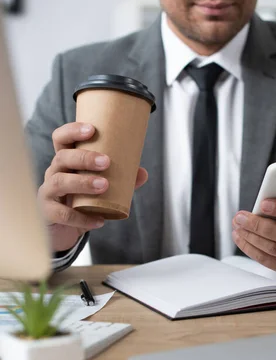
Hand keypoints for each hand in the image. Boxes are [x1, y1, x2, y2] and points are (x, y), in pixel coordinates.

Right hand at [38, 122, 147, 251]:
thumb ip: (121, 181)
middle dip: (84, 158)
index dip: (72, 131)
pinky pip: (62, 214)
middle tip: (106, 162)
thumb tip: (143, 173)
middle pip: (62, 158)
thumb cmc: (82, 202)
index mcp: (65, 161)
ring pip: (59, 182)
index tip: (92, 129)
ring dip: (82, 182)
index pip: (61, 139)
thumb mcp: (100, 190)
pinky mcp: (48, 213)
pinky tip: (99, 220)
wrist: (64, 230)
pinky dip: (82, 218)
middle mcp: (54, 173)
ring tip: (104, 185)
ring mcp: (48, 192)